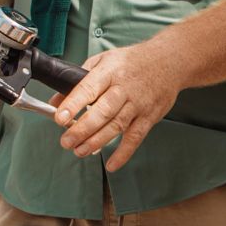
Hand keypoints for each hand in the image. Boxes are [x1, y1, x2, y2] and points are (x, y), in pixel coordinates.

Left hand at [51, 41, 187, 170]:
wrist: (169, 61)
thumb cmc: (132, 62)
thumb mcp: (103, 61)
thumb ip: (79, 80)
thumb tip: (56, 100)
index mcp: (109, 71)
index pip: (88, 89)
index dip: (73, 104)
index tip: (59, 118)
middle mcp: (124, 88)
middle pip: (102, 112)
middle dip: (81, 129)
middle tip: (66, 141)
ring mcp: (138, 104)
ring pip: (116, 126)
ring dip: (96, 142)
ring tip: (79, 151)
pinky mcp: (149, 117)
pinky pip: (135, 138)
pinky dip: (124, 153)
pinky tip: (112, 164)